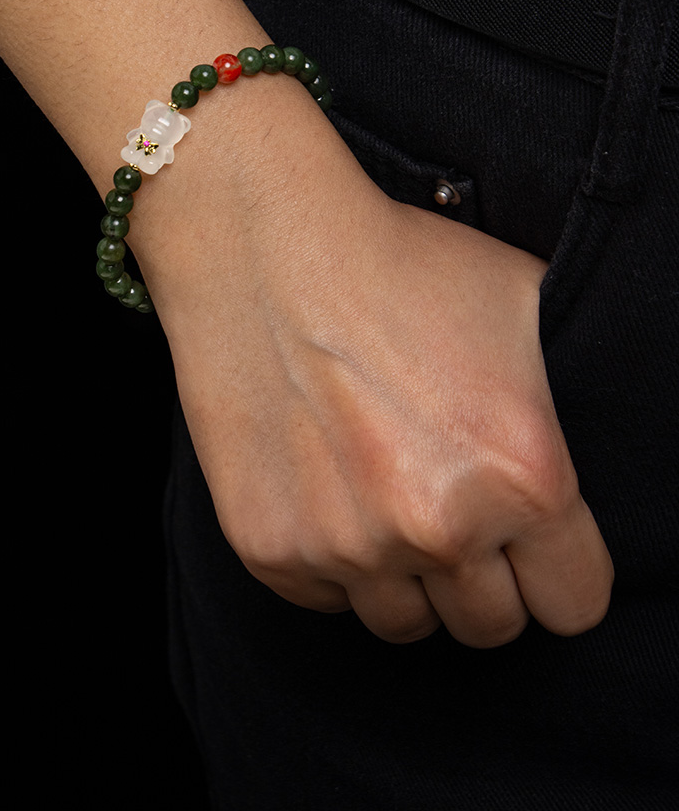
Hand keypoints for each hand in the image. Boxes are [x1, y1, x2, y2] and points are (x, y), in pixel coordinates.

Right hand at [136, 113, 613, 648]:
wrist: (267, 245)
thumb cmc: (400, 264)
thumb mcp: (527, 305)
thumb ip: (578, 403)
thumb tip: (605, 446)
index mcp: (521, 476)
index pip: (576, 605)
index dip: (559, 571)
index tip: (532, 543)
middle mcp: (434, 527)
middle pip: (491, 627)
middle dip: (485, 577)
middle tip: (454, 507)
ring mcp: (343, 545)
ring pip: (404, 623)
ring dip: (407, 577)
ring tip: (387, 495)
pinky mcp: (268, 547)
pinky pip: (324, 598)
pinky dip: (333, 561)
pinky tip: (328, 487)